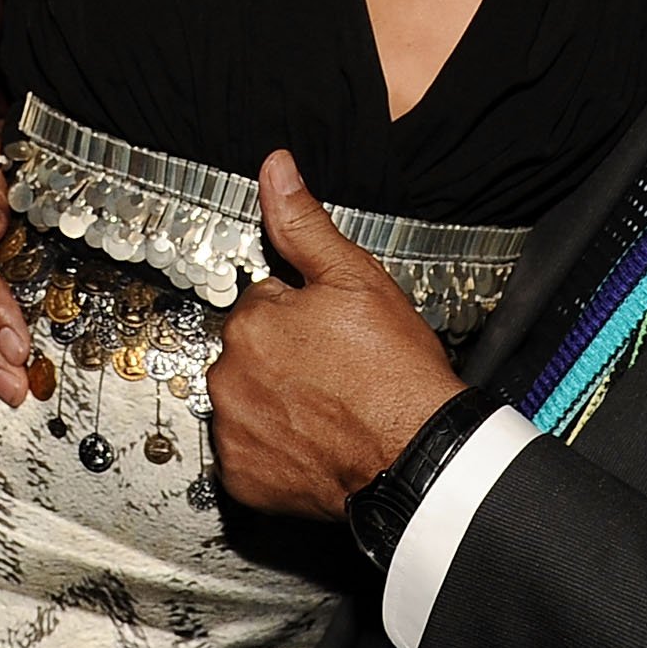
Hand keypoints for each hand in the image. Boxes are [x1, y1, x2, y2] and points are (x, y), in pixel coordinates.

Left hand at [209, 152, 464, 521]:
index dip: (302, 318)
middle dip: (284, 360)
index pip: (263, 306)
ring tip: (328, 409)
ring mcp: (233, 430)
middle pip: (250, 354)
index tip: (333, 336)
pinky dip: (272, 450)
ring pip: (246, 401)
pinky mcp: (242, 477)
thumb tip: (276, 170)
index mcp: (251, 322)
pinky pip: (247, 454)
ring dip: (276, 403)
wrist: (417, 457)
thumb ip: (304, 224)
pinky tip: (311, 443)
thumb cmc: (395, 373)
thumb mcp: (356, 279)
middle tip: (335, 374)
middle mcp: (229, 376)